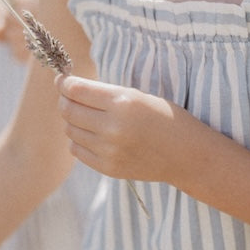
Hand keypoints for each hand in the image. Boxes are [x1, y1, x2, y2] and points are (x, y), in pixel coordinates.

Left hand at [57, 76, 188, 184]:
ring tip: (85, 116)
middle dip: (64, 100)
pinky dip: (78, 140)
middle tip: (68, 96)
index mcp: (123, 102)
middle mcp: (112, 127)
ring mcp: (109, 150)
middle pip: (68, 110)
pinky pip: (77, 150)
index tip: (62, 80)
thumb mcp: (139, 96)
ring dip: (72, 121)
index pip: (76, 90)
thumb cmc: (165, 118)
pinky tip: (91, 134)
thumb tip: (70, 88)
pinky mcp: (108, 168)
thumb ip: (105, 93)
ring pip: (70, 130)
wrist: (186, 156)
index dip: (64, 83)